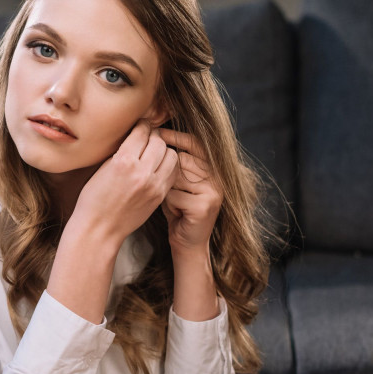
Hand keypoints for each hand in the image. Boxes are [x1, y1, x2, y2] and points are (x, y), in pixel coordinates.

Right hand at [71, 119, 179, 247]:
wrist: (99, 229)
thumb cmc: (93, 200)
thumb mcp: (102, 169)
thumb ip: (121, 152)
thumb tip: (136, 136)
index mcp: (123, 162)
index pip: (142, 132)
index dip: (141, 125)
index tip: (140, 125)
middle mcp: (141, 172)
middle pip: (159, 141)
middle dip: (153, 136)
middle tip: (147, 138)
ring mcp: (153, 186)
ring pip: (171, 155)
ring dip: (163, 151)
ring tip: (154, 153)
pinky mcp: (159, 196)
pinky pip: (172, 172)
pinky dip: (168, 166)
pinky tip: (158, 167)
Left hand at [158, 130, 222, 256]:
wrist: (186, 242)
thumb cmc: (178, 208)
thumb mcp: (177, 182)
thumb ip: (175, 163)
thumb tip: (156, 135)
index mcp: (213, 169)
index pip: (196, 144)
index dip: (177, 136)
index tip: (158, 131)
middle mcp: (217, 178)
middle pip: (181, 160)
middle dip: (168, 173)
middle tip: (171, 191)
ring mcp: (213, 191)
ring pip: (175, 178)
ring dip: (167, 190)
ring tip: (175, 203)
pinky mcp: (204, 205)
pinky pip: (173, 195)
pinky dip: (168, 204)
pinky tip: (177, 213)